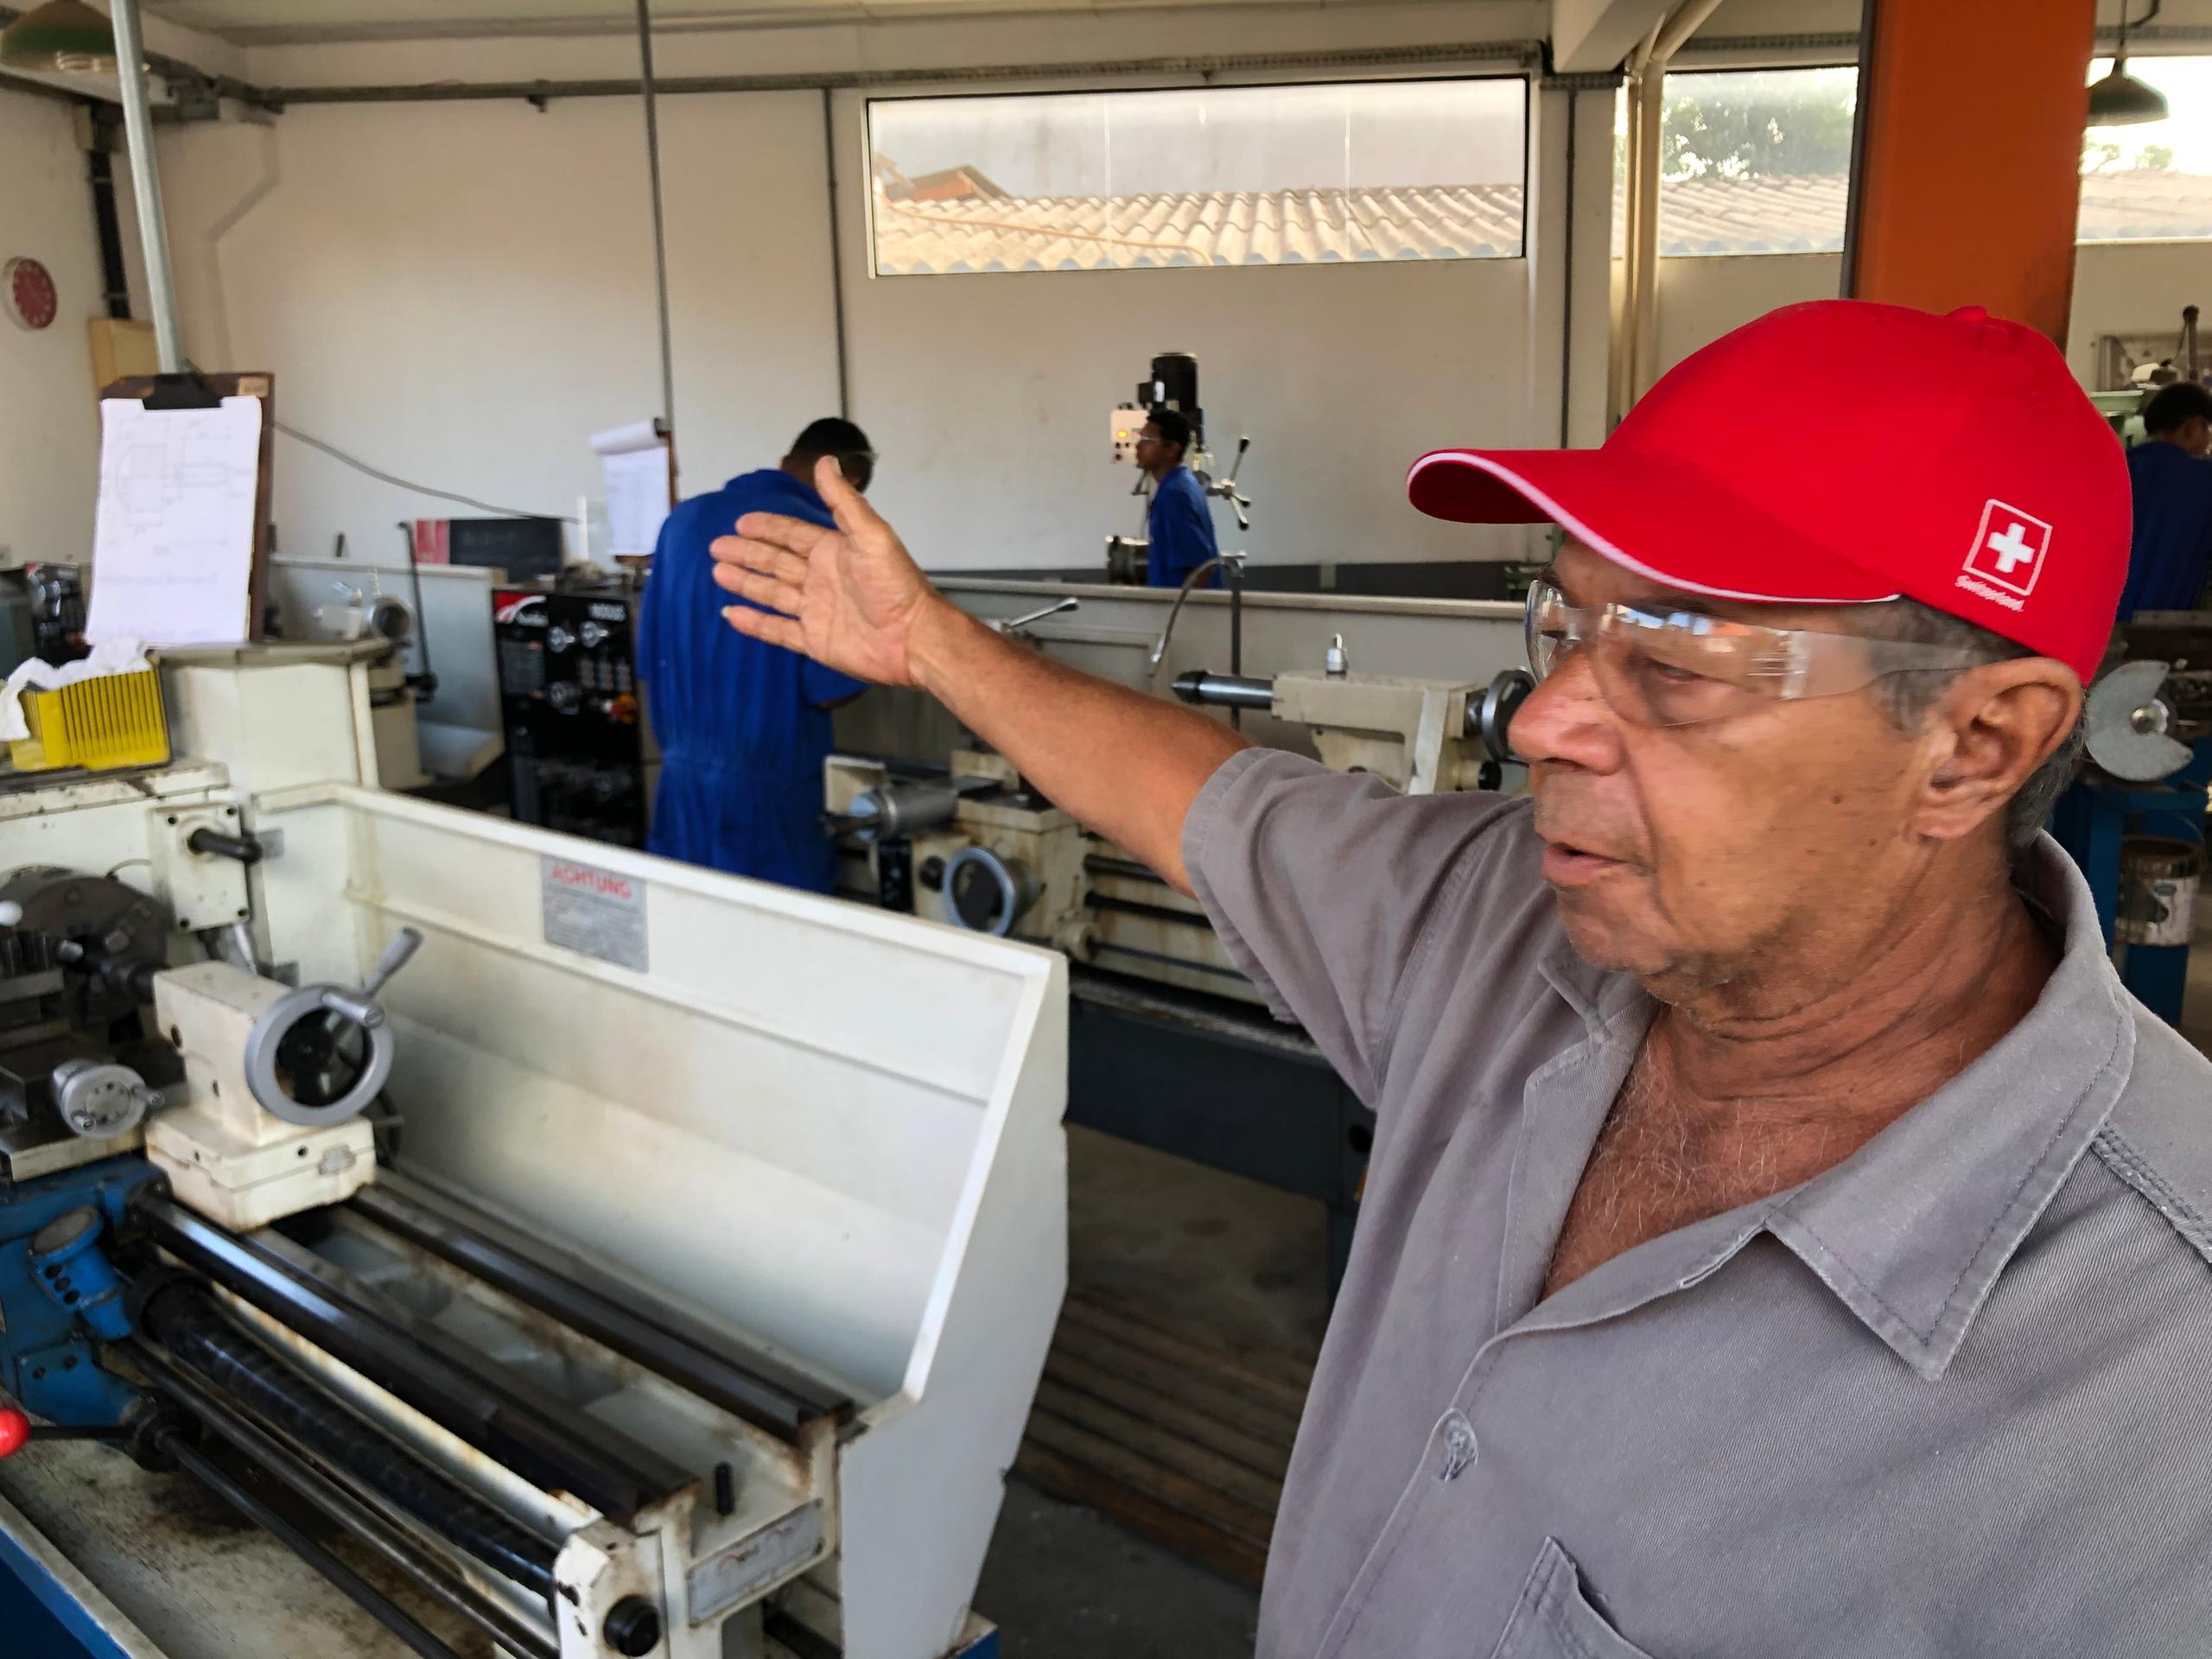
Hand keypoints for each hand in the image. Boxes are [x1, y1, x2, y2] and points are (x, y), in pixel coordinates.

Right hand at [710, 457, 942, 687]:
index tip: (741, 522)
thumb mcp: (871, 535)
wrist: (913, 638)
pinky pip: (778, 630)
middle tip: (718, 547)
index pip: (792, 535)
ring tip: (718, 572)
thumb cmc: (897, 586)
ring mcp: (817, 610)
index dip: (767, 528)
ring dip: (746, 582)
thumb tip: (825, 461)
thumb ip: (844, 501)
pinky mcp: (815, 641)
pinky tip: (732, 614)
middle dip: (747, 553)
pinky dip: (755, 623)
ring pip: (772, 593)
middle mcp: (822, 578)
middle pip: (776, 562)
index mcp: (834, 551)